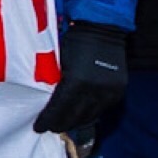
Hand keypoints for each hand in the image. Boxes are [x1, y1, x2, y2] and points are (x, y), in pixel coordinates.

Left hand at [34, 19, 128, 140]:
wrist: (104, 30)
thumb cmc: (76, 42)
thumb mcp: (60, 63)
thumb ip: (56, 83)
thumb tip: (48, 102)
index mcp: (77, 82)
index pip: (59, 109)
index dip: (47, 120)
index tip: (39, 127)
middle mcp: (95, 91)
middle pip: (74, 117)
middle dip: (60, 124)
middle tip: (50, 128)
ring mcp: (109, 92)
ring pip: (90, 116)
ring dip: (76, 122)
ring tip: (64, 124)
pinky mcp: (118, 91)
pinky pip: (102, 109)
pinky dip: (90, 114)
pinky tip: (80, 115)